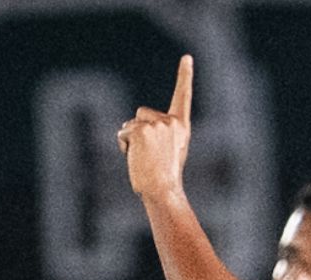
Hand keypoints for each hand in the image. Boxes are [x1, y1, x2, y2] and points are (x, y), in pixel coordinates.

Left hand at [117, 55, 193, 198]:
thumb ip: (159, 135)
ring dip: (130, 140)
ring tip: (143, 158)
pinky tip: (135, 157)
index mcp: (181, 128)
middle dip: (138, 130)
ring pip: (131, 123)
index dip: (185, 76)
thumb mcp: (168, 153)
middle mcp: (171, 122)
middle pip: (142, 113)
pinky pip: (123, 132)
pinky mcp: (142, 130)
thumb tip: (134, 131)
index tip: (187, 58)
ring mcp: (157, 125)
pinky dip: (123, 145)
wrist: (162, 190)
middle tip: (149, 155)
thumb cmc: (164, 179)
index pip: (183, 97)